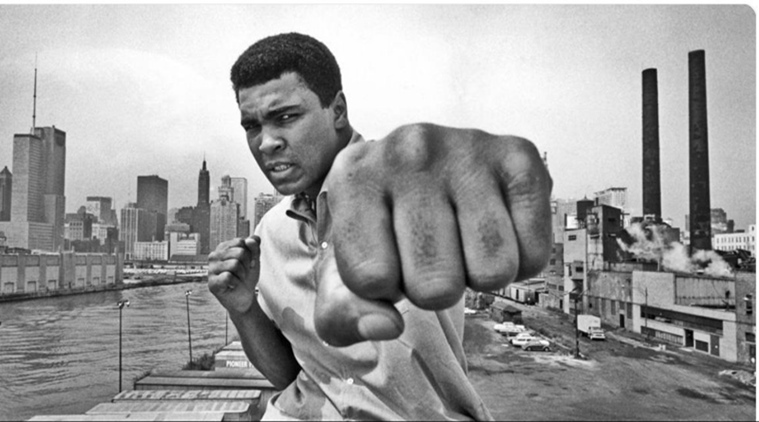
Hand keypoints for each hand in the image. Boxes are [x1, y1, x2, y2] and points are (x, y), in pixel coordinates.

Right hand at [207, 236, 260, 314]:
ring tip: (238, 279)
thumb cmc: (247, 276)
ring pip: (235, 264)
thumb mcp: (254, 259)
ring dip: (242, 275)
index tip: (249, 263)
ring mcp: (211, 269)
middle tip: (244, 274)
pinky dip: (236, 283)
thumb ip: (255, 247)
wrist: (245, 297)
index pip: (241, 242)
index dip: (250, 254)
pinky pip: (228, 277)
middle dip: (247, 265)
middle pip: (240, 252)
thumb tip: (251, 239)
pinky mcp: (212, 283)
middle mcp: (214, 256)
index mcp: (223, 247)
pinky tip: (232, 286)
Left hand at [317, 123, 552, 345]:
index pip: (372, 279)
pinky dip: (519, 262)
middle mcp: (408, 151)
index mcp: (354, 177)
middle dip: (434, 289)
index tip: (385, 258)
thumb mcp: (346, 276)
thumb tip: (387, 326)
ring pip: (492, 270)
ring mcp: (466, 147)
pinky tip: (496, 230)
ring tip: (460, 241)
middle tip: (428, 253)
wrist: (421, 176)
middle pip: (436, 284)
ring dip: (479, 275)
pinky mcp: (518, 155)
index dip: (384, 288)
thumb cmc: (382, 233)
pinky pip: (534, 254)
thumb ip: (344, 316)